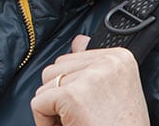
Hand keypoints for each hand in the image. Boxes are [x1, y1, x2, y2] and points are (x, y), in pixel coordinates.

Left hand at [31, 35, 149, 125]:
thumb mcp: (115, 89)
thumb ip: (94, 64)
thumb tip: (78, 40)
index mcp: (120, 57)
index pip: (74, 57)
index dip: (74, 85)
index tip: (90, 102)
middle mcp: (107, 61)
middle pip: (57, 68)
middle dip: (61, 95)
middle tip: (83, 116)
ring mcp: (90, 77)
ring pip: (45, 83)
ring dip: (53, 107)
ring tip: (77, 120)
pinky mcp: (72, 96)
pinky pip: (38, 103)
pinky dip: (44, 121)